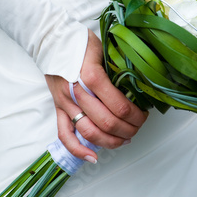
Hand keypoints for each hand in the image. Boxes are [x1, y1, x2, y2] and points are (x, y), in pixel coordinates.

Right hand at [45, 29, 147, 161]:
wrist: (52, 39)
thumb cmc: (81, 42)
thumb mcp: (106, 51)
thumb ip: (119, 71)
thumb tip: (140, 89)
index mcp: (93, 76)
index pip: (120, 107)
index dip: (136, 116)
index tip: (144, 114)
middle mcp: (78, 92)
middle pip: (108, 123)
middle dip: (129, 129)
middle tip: (138, 126)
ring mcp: (66, 102)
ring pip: (90, 133)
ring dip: (111, 141)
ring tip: (124, 140)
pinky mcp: (58, 108)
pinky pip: (65, 135)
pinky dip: (78, 150)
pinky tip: (92, 158)